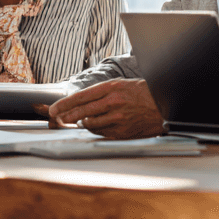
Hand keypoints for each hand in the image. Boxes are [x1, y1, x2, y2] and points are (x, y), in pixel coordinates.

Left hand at [45, 79, 165, 139]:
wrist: (165, 105)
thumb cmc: (144, 93)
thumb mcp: (122, 84)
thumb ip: (102, 92)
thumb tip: (82, 100)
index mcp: (112, 88)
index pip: (80, 96)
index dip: (64, 104)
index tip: (54, 108)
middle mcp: (113, 103)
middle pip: (81, 111)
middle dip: (66, 116)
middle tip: (57, 118)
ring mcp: (118, 119)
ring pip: (90, 124)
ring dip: (82, 123)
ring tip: (80, 121)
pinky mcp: (122, 132)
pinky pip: (101, 133)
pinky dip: (96, 130)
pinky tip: (96, 126)